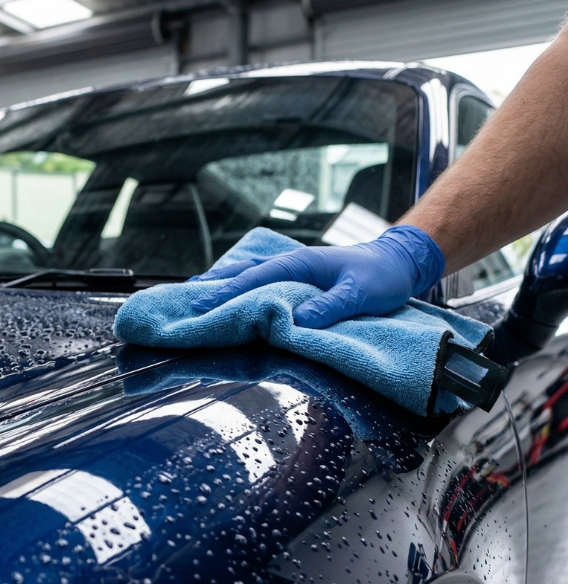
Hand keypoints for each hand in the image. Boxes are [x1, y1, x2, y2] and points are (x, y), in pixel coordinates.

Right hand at [190, 225, 445, 327]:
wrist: (397, 262)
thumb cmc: (381, 276)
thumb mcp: (361, 293)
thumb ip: (331, 306)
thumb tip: (299, 321)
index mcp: (300, 264)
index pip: (255, 279)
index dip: (228, 292)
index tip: (203, 304)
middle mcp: (291, 265)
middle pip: (243, 273)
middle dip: (215, 286)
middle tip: (187, 300)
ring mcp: (292, 271)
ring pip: (248, 275)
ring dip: (223, 284)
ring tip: (196, 294)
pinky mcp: (296, 280)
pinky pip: (261, 282)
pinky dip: (240, 287)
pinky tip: (229, 295)